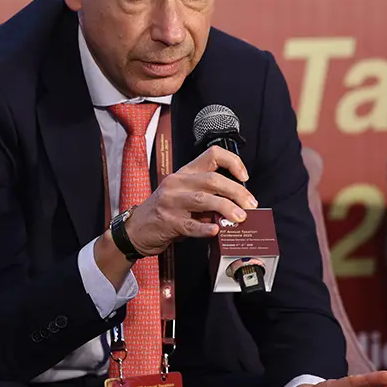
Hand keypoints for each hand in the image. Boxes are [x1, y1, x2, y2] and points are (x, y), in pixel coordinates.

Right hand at [126, 146, 257, 255]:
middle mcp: (178, 183)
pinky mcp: (168, 222)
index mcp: (185, 173)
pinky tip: (216, 231)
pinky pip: (190, 225)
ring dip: (226, 208)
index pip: (212, 155)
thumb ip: (207, 197)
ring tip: (240, 218)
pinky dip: (204, 228)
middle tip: (250, 204)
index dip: (232, 162)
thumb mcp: (184, 196)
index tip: (244, 177)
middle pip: (213, 179)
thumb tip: (235, 206)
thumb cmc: (164, 212)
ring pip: (203, 199)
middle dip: (236, 191)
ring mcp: (171, 202)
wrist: (136, 229)